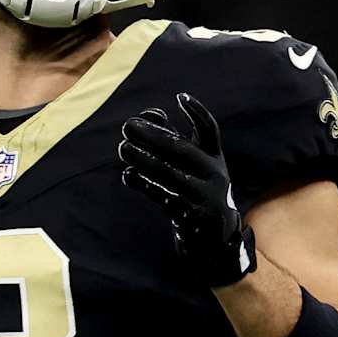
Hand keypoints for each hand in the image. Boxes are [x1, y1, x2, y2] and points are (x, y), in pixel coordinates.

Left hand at [118, 91, 257, 286]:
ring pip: (168, 172)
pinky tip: (128, 174)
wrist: (214, 239)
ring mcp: (202, 195)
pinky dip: (144, 184)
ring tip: (123, 147)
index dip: (197, 112)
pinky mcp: (190, 215)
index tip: (179, 97)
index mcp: (214, 158)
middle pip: (181, 149)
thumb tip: (149, 118)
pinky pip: (163, 196)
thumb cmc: (197, 193)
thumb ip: (174, 143)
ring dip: (143, 158)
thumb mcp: (195, 169)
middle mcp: (213, 174)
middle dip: (153, 135)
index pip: (209, 130)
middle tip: (128, 126)